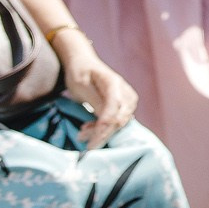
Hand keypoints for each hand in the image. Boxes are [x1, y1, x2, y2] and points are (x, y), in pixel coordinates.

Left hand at [56, 31, 137, 147]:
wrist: (84, 63)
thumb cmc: (80, 73)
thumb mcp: (81, 85)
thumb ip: (95, 102)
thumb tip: (105, 122)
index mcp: (114, 84)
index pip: (113, 111)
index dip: (103, 129)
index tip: (90, 143)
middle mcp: (126, 93)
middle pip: (118, 120)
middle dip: (100, 133)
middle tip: (80, 137)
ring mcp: (128, 101)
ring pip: (118, 124)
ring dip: (101, 132)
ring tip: (82, 133)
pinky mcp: (125, 107)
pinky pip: (117, 122)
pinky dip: (103, 128)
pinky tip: (89, 128)